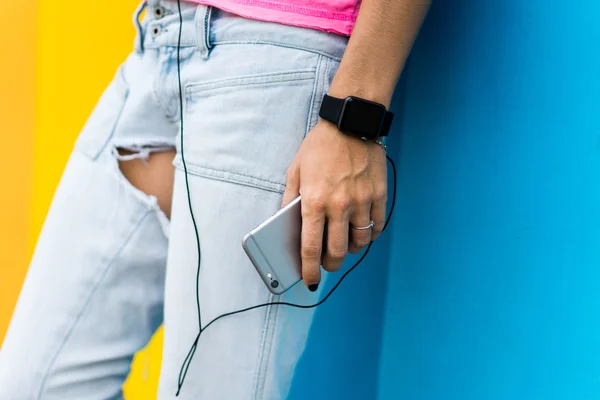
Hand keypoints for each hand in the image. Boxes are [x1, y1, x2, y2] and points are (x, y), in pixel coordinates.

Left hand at [282, 120, 386, 290]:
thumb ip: (290, 199)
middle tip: (327, 264)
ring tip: (344, 244)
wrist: (351, 124)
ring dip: (350, 250)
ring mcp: (362, 201)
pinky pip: (377, 226)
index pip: (310, 247)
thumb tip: (285, 224)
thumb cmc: (320, 146)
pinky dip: (370, 234)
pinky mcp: (379, 195)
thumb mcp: (295, 170)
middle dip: (331, 265)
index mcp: (314, 201)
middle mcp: (339, 206)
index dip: (309, 269)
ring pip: (359, 242)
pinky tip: (362, 230)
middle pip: (337, 251)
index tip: (309, 279)